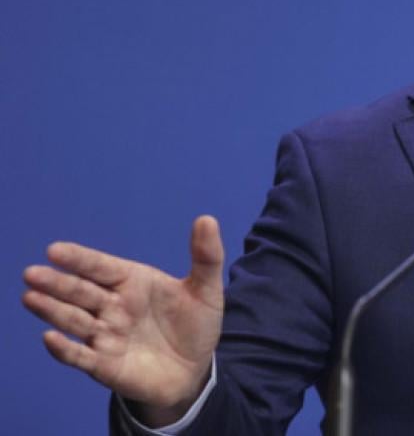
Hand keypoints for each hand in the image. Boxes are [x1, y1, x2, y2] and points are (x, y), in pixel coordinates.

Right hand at [22, 216, 224, 425]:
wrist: (195, 371)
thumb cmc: (195, 325)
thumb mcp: (206, 290)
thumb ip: (206, 256)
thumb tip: (206, 219)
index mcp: (132, 283)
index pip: (101, 267)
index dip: (79, 259)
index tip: (55, 250)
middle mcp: (112, 307)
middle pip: (80, 292)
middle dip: (57, 283)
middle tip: (32, 273)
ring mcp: (106, 336)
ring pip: (74, 320)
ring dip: (52, 310)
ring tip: (30, 297)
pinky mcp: (104, 365)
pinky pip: (81, 356)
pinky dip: (65, 349)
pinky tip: (50, 338)